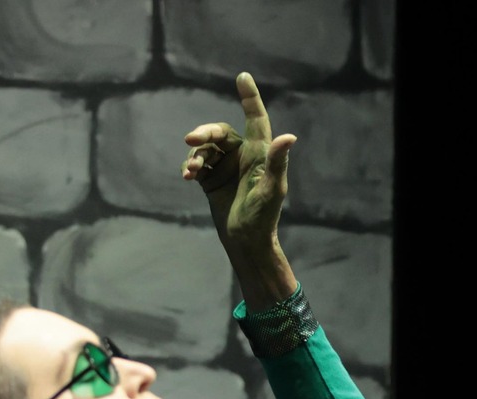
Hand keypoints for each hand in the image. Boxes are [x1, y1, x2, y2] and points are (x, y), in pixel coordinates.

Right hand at [182, 71, 295, 249]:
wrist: (246, 242)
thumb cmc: (264, 218)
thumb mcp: (271, 191)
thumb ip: (277, 163)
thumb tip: (289, 137)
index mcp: (260, 154)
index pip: (256, 119)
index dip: (250, 98)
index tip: (242, 77)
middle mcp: (243, 156)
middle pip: (220, 133)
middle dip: (205, 133)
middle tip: (191, 138)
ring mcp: (226, 167)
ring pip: (206, 148)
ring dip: (195, 155)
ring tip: (190, 172)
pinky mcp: (212, 179)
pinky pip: (197, 162)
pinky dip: (191, 165)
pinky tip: (187, 175)